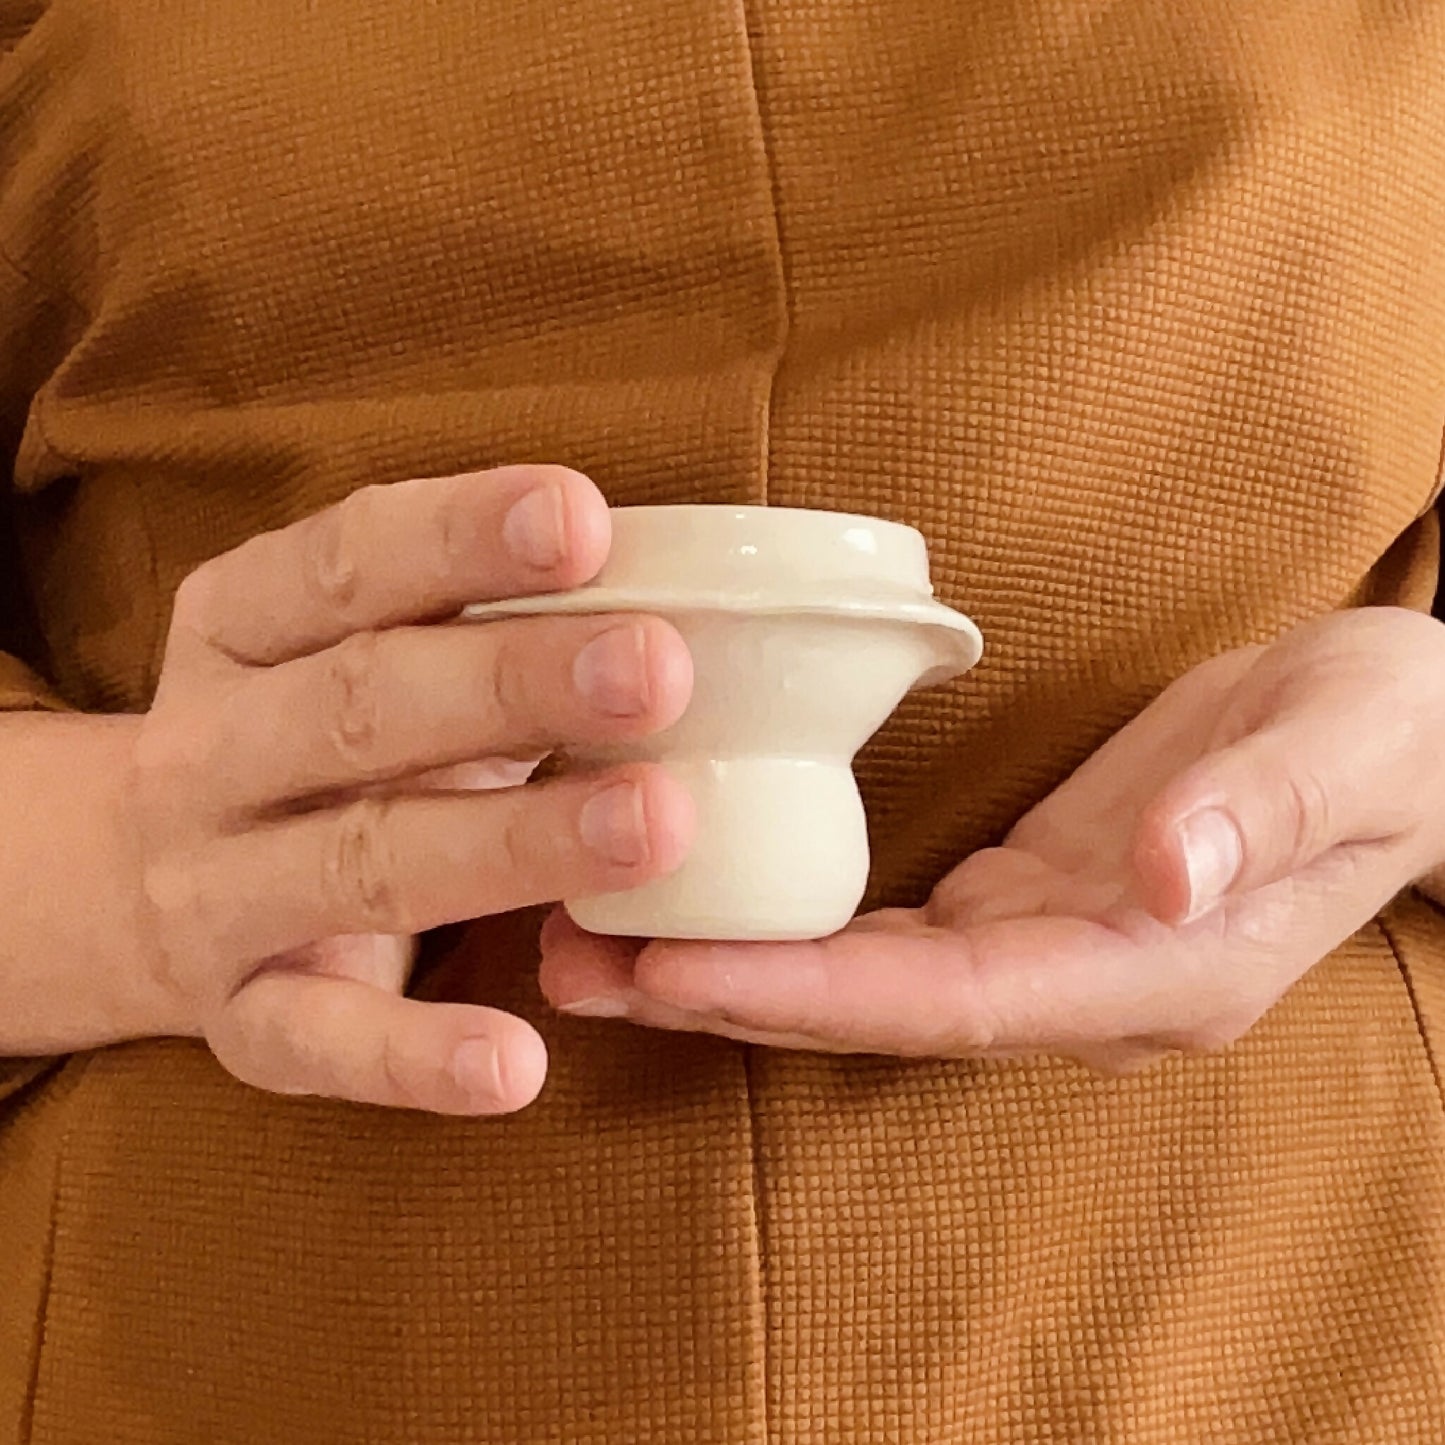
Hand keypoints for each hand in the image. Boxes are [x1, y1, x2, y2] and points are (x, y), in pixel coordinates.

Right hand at [124, 465, 693, 1112]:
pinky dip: (416, 1057)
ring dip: (512, 846)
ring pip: (365, 863)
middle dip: (514, 683)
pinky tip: (518, 1063)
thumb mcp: (360, 647)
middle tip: (658, 668)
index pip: (346, 562)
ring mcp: (213, 891)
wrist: (142, 880)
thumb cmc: (323, 737)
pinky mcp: (243, 1016)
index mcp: (240, 627)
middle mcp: (211, 752)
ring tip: (655, 827)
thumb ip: (475, 615)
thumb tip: (666, 589)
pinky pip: (324, 1040)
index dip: (460, 539)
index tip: (583, 518)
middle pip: (363, 707)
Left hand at [539, 607, 1444, 1073]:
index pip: (956, 1002)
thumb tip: (1162, 873)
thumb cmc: (1388, 734)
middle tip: (570, 956)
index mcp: (1156, 971)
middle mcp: (1080, 986)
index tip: (677, 970)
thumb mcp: (1352, 743)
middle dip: (723, 995)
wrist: (1400, 739)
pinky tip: (688, 902)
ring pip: (858, 983)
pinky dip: (776, 929)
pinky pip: (876, 934)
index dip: (811, 994)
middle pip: (875, 1013)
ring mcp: (1042, 952)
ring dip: (721, 969)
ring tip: (581, 938)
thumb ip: (1263, 812)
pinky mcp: (1015, 902)